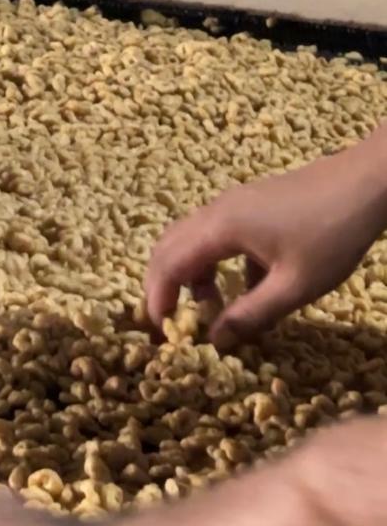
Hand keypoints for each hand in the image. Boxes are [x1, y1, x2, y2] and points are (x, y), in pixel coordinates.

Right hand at [146, 129, 386, 345]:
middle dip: (165, 284)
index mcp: (220, 228)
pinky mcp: (251, 204)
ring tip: (211, 308)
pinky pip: (216, 234)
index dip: (158, 298)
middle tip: (173, 322)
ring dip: (192, 273)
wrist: (365, 183)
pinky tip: (248, 287)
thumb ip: (250, 315)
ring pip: (193, 238)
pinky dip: (216, 262)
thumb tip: (214, 341)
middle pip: (170, 245)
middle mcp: (217, 210)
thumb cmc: (330, 235)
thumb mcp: (294, 286)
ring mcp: (234, 203)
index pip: (169, 264)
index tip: (161, 333)